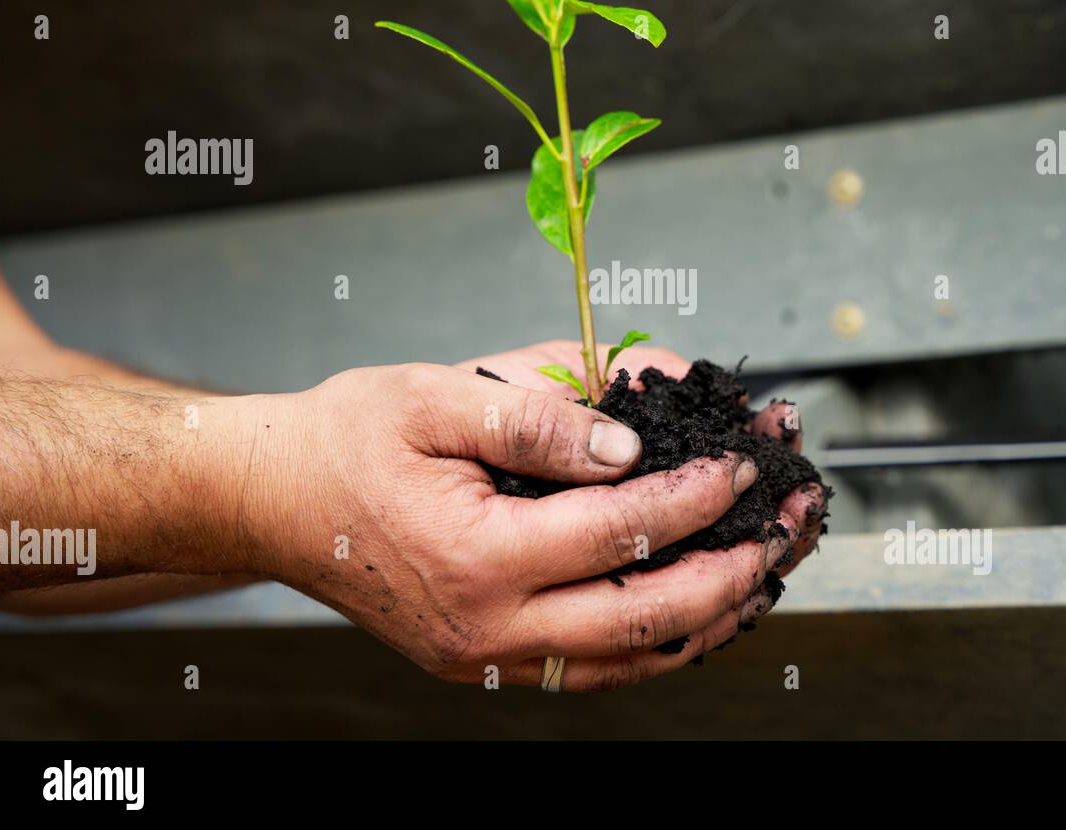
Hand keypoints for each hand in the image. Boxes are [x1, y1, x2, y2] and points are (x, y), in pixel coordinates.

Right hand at [234, 342, 819, 690]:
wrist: (275, 502)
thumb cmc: (349, 442)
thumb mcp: (436, 399)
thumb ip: (539, 416)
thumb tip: (631, 443)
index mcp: (477, 558)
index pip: (621, 532)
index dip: (696, 493)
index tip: (744, 458)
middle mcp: (489, 629)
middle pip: (648, 616)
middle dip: (736, 565)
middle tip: (791, 520)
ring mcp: (491, 660)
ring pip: (635, 658)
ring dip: (715, 612)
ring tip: (773, 563)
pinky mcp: (491, 663)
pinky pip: (601, 666)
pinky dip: (663, 639)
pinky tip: (703, 602)